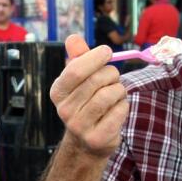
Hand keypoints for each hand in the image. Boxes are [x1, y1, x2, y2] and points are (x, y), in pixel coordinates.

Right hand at [50, 34, 128, 157]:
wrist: (86, 142)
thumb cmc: (86, 103)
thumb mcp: (79, 80)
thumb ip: (78, 58)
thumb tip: (73, 38)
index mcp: (58, 92)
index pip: (76, 69)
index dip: (95, 57)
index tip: (107, 52)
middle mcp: (65, 110)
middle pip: (97, 80)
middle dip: (112, 74)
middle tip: (113, 78)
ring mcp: (80, 126)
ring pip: (110, 95)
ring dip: (119, 90)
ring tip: (116, 94)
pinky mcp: (97, 138)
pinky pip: (119, 111)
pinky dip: (124, 106)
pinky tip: (117, 109)